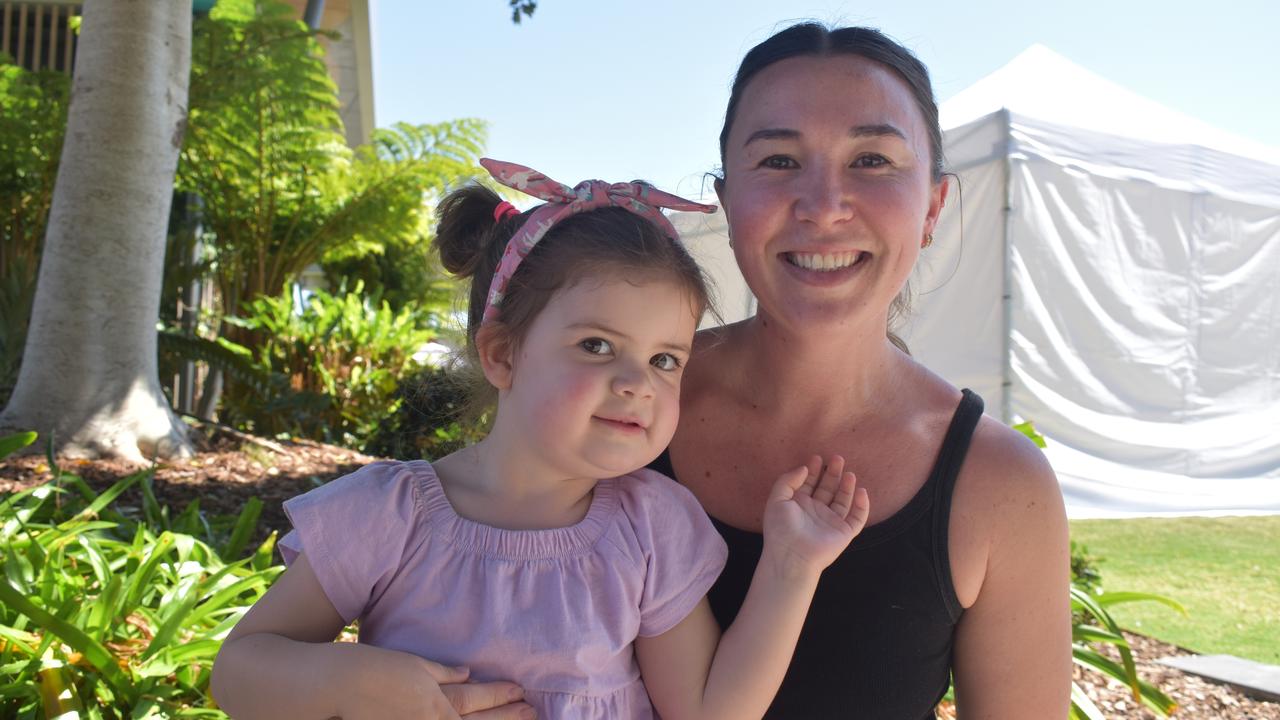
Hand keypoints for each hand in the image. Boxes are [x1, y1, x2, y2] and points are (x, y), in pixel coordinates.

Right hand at [339, 649, 533, 719]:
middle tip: (530, 712)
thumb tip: (466, 672)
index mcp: (436, 701)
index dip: (500, 696)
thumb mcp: (413, 665)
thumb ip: (442, 673)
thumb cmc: (374, 669)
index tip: (521, 693)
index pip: (477, 699)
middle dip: (505, 718)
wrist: (337, 685)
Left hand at [761, 455, 869, 576]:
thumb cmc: (781, 528)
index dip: (814, 470)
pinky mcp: (844, 533)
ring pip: (843, 500)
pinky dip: (862, 505)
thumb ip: (788, 480)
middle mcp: (816, 511)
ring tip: (849, 473)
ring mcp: (830, 522)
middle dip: (832, 473)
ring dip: (847, 486)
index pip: (809, 483)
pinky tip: (861, 491)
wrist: (792, 555)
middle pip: (827, 488)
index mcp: (799, 504)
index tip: (817, 457)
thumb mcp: (777, 499)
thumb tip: (804, 468)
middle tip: (837, 458)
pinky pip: (857, 518)